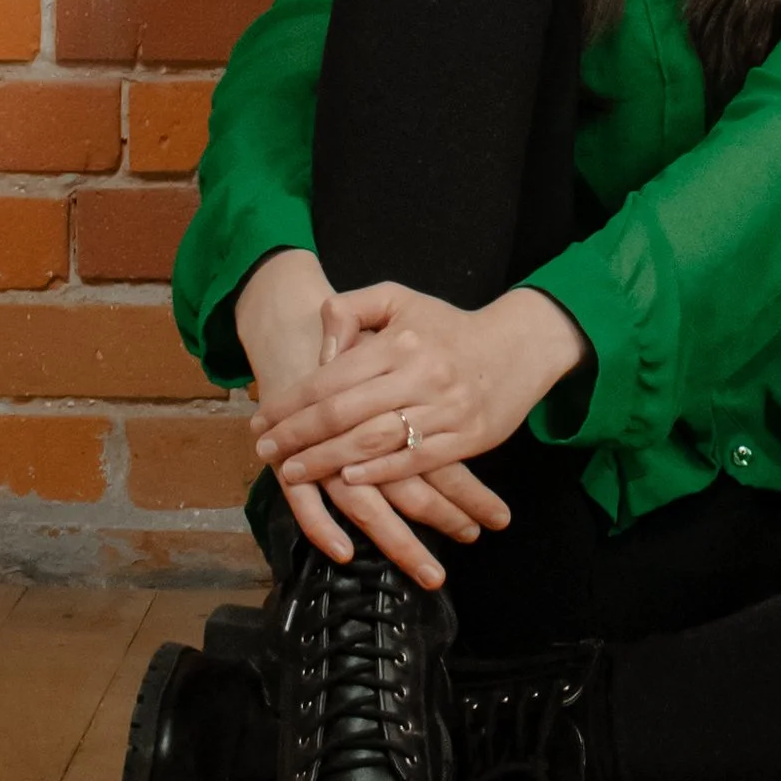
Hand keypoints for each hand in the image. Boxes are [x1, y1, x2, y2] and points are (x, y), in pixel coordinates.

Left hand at [234, 255, 513, 589]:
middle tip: (265, 453)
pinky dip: (380, 473)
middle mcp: (420, 375)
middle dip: (297, 436)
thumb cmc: (449, 326)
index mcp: (399, 342)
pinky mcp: (467, 437)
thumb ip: (352, 310)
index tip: (261, 421)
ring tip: (293, 473)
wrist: (519, 345)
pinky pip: (416, 460)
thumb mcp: (399, 300)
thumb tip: (320, 348)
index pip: (330, 378)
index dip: (290, 403)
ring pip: (374, 441)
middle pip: (344, 413)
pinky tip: (349, 481)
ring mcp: (445, 409)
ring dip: (328, 461)